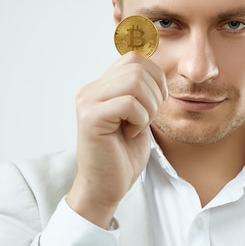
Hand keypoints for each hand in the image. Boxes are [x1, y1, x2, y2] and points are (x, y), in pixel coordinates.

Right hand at [67, 52, 167, 228]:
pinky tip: (131, 133)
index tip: (157, 102)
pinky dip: (140, 119)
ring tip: (138, 126)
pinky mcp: (91, 118)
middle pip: (136, 66)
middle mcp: (90, 90)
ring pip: (134, 82)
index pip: (134, 58)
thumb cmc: (123, 155)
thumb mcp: (138, 115)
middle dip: (155, 93)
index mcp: (100, 87)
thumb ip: (141, 91)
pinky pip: (129, 103)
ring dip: (148, 106)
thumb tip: (156, 71)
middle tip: (148, 118)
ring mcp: (87, 102)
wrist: (106, 187)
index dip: (156, 77)